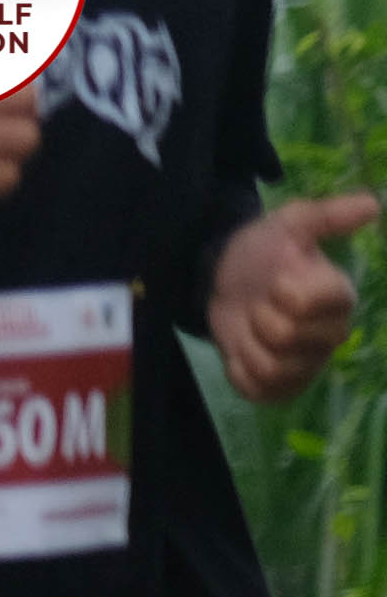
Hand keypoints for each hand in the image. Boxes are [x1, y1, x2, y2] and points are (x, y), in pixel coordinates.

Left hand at [207, 193, 375, 404]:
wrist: (224, 281)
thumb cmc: (263, 252)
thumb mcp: (290, 224)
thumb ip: (328, 216)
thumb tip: (373, 205)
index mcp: (339, 298)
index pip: (306, 307)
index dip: (282, 295)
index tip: (277, 281)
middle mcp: (332, 335)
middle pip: (286, 339)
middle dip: (260, 318)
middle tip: (261, 306)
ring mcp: (308, 364)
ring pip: (272, 369)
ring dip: (248, 346)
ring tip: (253, 329)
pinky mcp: (282, 386)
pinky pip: (259, 391)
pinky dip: (240, 372)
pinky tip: (244, 353)